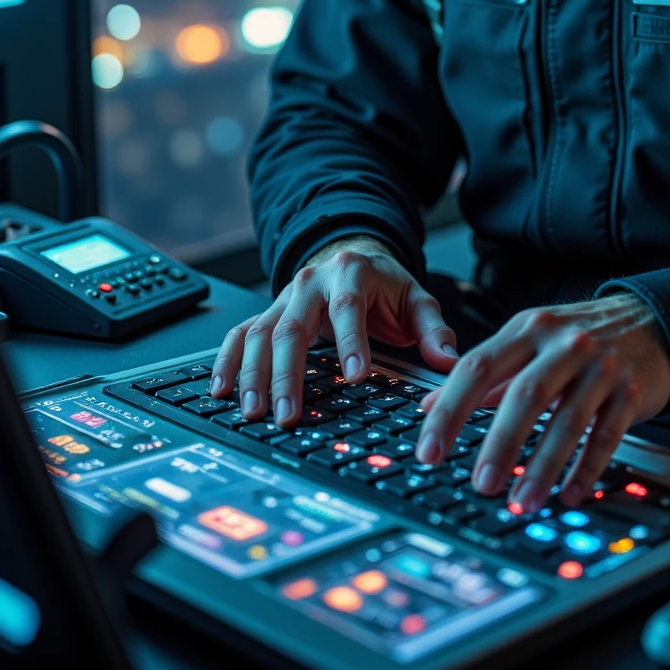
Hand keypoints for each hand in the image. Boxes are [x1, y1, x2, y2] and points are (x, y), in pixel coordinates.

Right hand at [210, 234, 458, 427]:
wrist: (353, 256)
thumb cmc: (384, 286)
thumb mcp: (415, 299)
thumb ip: (433, 329)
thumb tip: (448, 361)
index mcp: (351, 273)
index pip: (348, 307)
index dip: (351, 341)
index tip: (357, 376)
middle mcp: (310, 283)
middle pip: (293, 327)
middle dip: (289, 374)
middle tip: (288, 413)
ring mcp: (284, 298)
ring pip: (261, 334)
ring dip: (254, 376)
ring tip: (254, 413)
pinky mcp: (267, 313)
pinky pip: (241, 335)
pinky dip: (227, 361)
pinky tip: (221, 390)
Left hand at [413, 294, 669, 513]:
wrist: (651, 321)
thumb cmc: (579, 335)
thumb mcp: (529, 340)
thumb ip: (484, 373)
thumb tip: (427, 405)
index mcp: (528, 329)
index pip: (478, 367)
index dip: (449, 410)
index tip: (429, 450)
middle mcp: (562, 344)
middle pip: (524, 394)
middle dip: (500, 443)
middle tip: (481, 484)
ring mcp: (600, 367)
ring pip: (567, 420)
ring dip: (543, 466)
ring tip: (522, 501)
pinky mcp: (630, 392)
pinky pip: (606, 436)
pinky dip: (586, 469)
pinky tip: (569, 495)